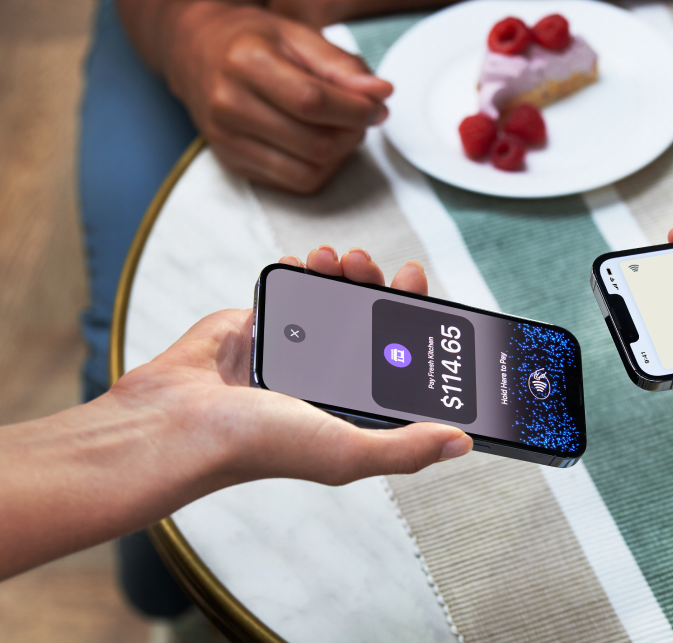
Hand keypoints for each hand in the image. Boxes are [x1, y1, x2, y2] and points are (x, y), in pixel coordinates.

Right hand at [108, 246, 469, 486]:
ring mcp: (291, 350)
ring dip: (341, 273)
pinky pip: (287, 291)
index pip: (398, 357)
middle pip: (369, 319)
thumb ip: (405, 448)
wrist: (174, 421)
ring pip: (331, 300)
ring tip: (339, 259)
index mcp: (352, 408)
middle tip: (374, 265)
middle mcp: (326, 379)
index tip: (416, 287)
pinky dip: (298, 273)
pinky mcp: (255, 328)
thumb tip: (460, 442)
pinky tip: (305, 263)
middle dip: (376, 286)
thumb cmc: (255, 445)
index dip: (413, 321)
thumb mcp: (345, 450)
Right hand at [164, 2, 391, 192]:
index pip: (313, 102)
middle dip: (353, 134)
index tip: (377, 106)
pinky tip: (320, 144)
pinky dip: (320, 169)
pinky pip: (294, 184)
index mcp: (245, 63)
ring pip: (309, 171)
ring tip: (341, 129)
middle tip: (360, 117)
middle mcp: (229, 105)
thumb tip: (381, 93)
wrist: (195, 53)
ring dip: (340, 156)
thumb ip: (341, 64)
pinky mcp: (232, 163)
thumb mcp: (297, 35)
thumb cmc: (252, 41)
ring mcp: (227, 139)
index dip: (356, 110)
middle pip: (315, 143)